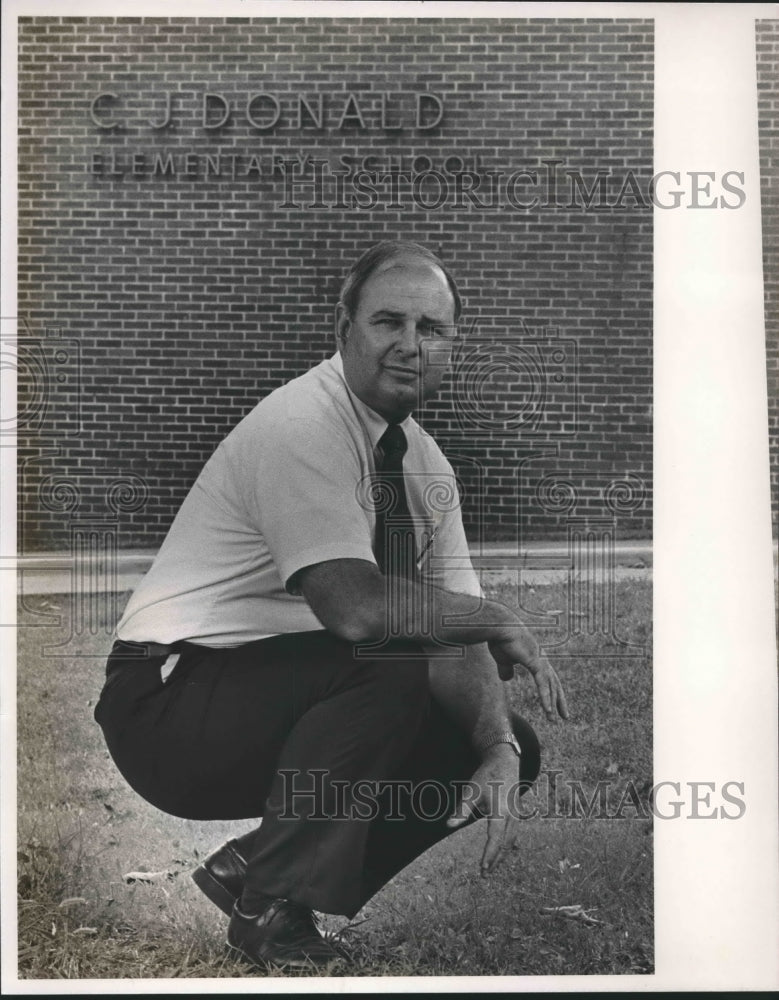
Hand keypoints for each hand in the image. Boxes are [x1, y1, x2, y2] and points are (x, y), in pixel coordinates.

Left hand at [446, 745, 521, 875]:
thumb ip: (462, 809)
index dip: (489, 855)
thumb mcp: (471, 790)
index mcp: (501, 811)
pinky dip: (506, 846)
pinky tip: (500, 852)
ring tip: (491, 868)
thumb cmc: (487, 775)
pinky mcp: (517, 814)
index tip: (482, 868)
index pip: (495, 839)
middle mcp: (512, 816)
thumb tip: (448, 825)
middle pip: (505, 844)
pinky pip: (513, 834)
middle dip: (495, 860)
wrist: (506, 761)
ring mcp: (517, 815)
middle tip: (484, 875)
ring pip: (511, 841)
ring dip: (502, 855)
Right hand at [488, 636, 568, 721]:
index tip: (555, 706)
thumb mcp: (502, 659)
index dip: (552, 692)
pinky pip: (543, 684)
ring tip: (554, 719)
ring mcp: (541, 660)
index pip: (548, 679)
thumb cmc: (499, 640)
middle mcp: (542, 659)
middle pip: (555, 684)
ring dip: (553, 704)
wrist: (498, 627)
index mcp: (536, 658)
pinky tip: (548, 709)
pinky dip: (546, 697)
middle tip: (565, 717)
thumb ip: (506, 669)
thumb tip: (507, 678)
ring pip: (551, 686)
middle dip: (559, 701)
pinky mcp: (536, 662)